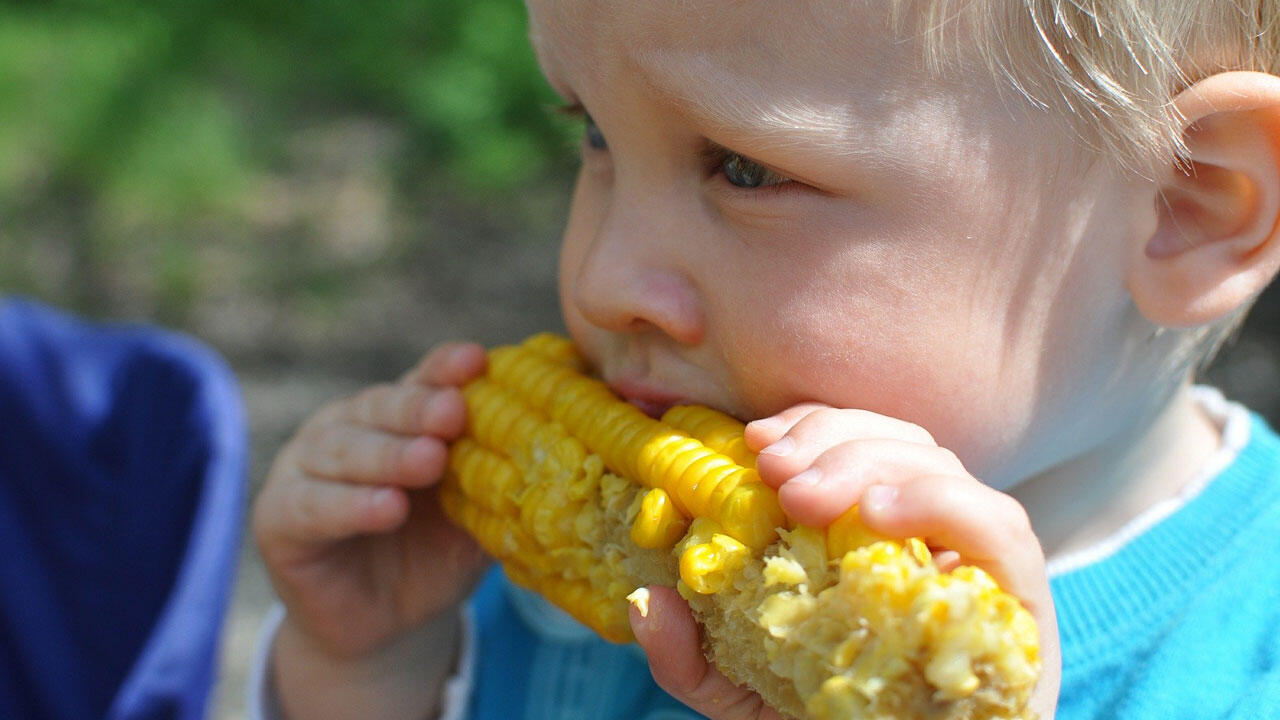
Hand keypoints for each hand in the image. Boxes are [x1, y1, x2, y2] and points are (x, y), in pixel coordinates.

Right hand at [252, 342, 490, 718]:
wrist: (385, 625)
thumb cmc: (436, 553)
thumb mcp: (478, 513)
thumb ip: (507, 475)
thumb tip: (573, 438)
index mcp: (396, 416)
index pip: (421, 381)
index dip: (444, 370)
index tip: (475, 362)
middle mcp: (346, 428)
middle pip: (380, 408)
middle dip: (419, 410)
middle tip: (453, 413)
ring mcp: (305, 468)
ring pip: (343, 451)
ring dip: (388, 455)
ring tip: (429, 462)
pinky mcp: (279, 518)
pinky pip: (313, 506)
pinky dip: (350, 506)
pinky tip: (386, 508)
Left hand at [632, 403, 1060, 719]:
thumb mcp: (744, 695)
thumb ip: (693, 656)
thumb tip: (649, 602)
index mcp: (878, 539)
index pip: (860, 444)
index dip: (812, 425)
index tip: (755, 440)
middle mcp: (936, 541)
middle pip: (901, 443)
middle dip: (833, 438)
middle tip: (772, 468)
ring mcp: (981, 568)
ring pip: (944, 467)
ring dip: (870, 460)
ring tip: (804, 493)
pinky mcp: (1020, 605)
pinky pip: (1001, 530)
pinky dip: (942, 504)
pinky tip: (880, 513)